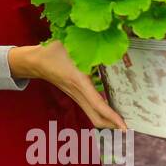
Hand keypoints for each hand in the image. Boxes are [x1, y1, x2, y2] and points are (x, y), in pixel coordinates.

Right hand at [9, 41, 126, 130]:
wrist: (36, 61)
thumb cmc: (54, 51)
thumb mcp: (73, 44)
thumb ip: (91, 43)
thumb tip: (113, 39)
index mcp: (79, 81)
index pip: (98, 104)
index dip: (112, 116)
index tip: (125, 126)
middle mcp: (78, 93)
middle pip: (96, 119)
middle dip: (113, 125)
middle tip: (129, 126)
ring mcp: (76, 97)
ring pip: (93, 116)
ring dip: (108, 121)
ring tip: (124, 119)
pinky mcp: (76, 96)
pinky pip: (91, 110)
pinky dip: (102, 113)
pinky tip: (111, 108)